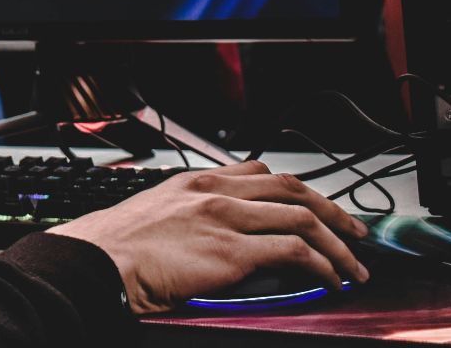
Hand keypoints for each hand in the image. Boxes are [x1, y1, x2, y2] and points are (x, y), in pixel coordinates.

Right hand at [48, 160, 369, 313]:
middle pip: (292, 189)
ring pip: (303, 218)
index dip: (296, 189)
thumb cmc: (115, 248)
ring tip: (352, 264)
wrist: (97, 262)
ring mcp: (227, 219)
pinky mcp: (233, 252)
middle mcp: (216, 192)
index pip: (259, 171)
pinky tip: (330, 280)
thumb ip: (188, 214)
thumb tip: (211, 235)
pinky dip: (323, 265)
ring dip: (338, 244)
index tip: (313, 204)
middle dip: (332, 210)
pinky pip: (295, 252)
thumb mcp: (154, 213)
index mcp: (195, 181)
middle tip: (353, 230)